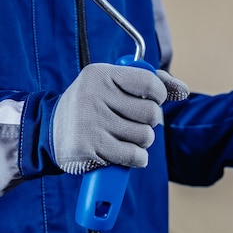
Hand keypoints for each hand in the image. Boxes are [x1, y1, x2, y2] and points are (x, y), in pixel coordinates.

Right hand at [52, 63, 187, 174]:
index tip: (153, 100)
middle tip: (135, 122)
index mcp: (102, 74)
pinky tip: (127, 153)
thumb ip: (151, 81)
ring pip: (145, 137)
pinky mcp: (87, 148)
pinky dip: (137, 158)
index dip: (159, 95)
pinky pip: (133, 155)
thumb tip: (183, 91)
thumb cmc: (94, 104)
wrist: (50, 131)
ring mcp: (89, 122)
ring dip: (142, 141)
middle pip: (151, 113)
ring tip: (126, 137)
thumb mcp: (115, 84)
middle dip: (149, 122)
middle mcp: (93, 95)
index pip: (150, 83)